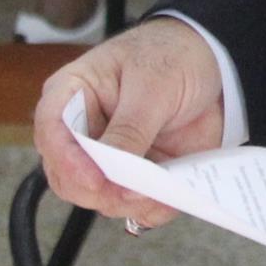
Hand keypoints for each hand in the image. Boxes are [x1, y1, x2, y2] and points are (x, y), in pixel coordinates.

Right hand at [32, 18, 229, 226]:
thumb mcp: (153, 83)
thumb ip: (131, 127)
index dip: (67, 160)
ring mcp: (110, 158)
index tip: (94, 179)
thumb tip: (114, 170)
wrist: (215, 64)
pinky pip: (136, 207)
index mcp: (72, 94)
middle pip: (68, 177)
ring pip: (100, 198)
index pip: (51, 130)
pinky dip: (152, 209)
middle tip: (133, 192)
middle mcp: (84, 132)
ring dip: (129, 203)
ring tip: (159, 192)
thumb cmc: (172, 57)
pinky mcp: (138, 176)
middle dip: (100, 191)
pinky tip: (170, 197)